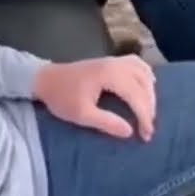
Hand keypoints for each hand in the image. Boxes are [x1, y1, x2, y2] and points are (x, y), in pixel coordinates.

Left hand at [32, 55, 155, 139]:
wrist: (45, 79)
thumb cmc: (61, 97)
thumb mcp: (81, 115)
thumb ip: (107, 123)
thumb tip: (129, 132)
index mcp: (109, 74)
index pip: (136, 95)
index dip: (144, 116)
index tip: (146, 135)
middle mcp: (115, 64)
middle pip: (143, 83)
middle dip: (149, 107)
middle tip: (148, 129)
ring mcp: (114, 60)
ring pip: (143, 71)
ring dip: (149, 92)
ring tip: (149, 111)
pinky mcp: (110, 61)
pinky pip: (137, 64)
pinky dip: (145, 75)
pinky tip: (147, 86)